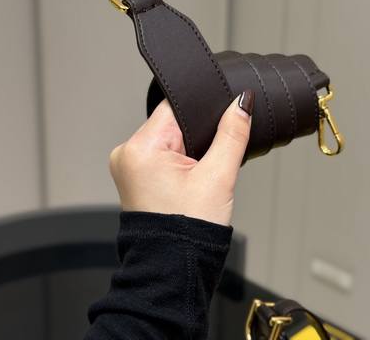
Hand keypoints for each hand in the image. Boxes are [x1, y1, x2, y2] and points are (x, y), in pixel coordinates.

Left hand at [109, 91, 253, 225]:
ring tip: (197, 177)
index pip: (175, 107)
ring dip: (189, 150)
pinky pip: (163, 155)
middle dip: (197, 136)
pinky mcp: (137, 177)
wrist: (174, 267)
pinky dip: (180, 162)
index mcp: (140, 148)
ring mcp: (129, 166)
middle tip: (207, 165)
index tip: (220, 124)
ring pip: (170, 139)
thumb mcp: (218, 177)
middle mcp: (127, 154)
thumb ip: (232, 134)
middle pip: (173, 123)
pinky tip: (188, 181)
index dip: (203, 112)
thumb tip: (242, 103)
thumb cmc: (188, 230)